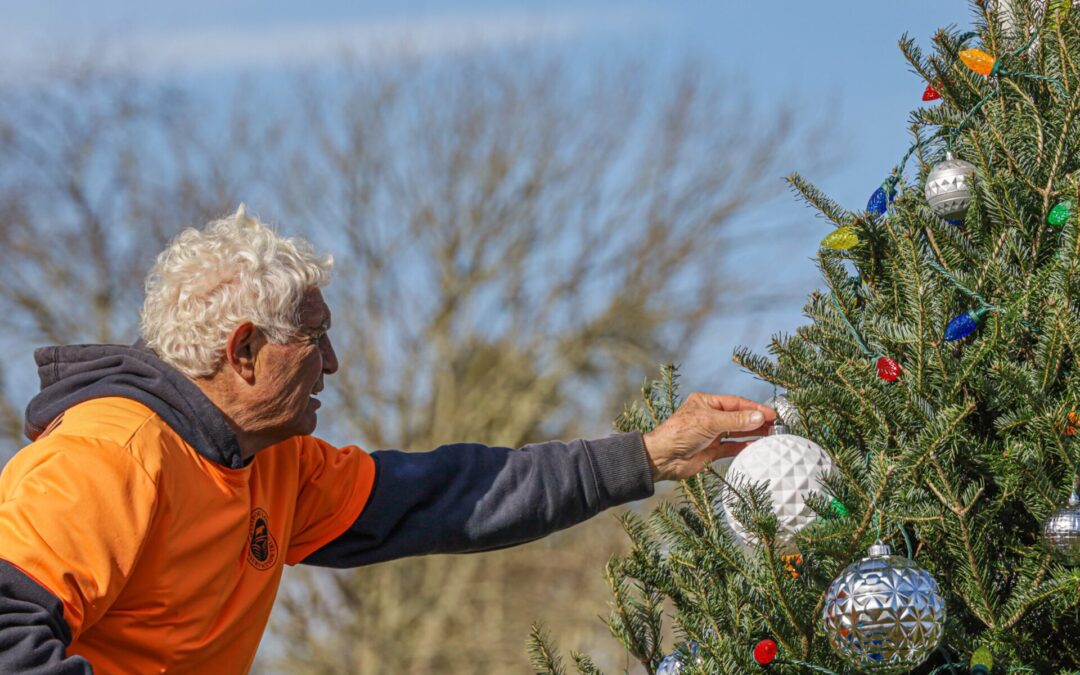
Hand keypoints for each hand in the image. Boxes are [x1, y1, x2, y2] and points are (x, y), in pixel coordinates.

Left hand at [642, 392, 775, 481]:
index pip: (736, 403)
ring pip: (737, 432)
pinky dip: (745, 446)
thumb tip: (760, 417)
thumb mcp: (710, 422)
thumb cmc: (681, 433)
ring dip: (753, 433)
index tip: (772, 413)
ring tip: (772, 435)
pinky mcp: (711, 450)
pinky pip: (732, 447)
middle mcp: (710, 417)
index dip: (755, 408)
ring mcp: (711, 434)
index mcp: (706, 403)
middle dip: (756, 420)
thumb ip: (736, 421)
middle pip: (739, 417)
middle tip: (776, 425)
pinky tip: (758, 446)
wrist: (663, 458)